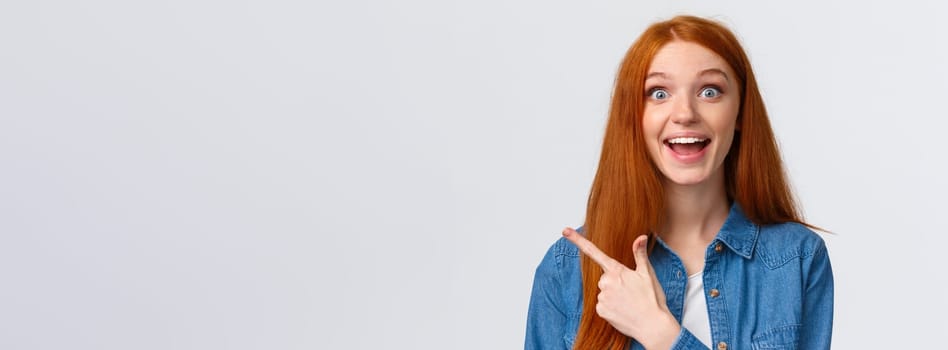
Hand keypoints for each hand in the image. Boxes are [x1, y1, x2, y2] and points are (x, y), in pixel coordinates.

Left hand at [562, 228, 680, 348]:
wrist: (652, 326)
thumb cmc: (652, 299)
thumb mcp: (647, 274)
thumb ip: (640, 254)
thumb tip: (640, 237)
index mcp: (616, 271)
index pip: (594, 252)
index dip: (578, 240)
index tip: (565, 231)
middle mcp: (605, 282)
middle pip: (605, 278)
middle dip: (615, 283)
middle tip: (631, 292)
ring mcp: (601, 297)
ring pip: (604, 292)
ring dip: (614, 296)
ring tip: (629, 303)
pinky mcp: (600, 311)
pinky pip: (602, 305)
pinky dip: (611, 308)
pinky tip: (623, 311)